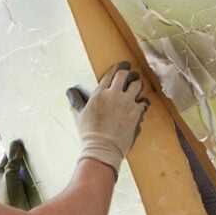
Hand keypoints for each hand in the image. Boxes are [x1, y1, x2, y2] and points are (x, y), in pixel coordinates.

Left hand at [0, 139, 41, 210]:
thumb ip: (14, 159)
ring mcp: (19, 185)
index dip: (16, 148)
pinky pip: (35, 180)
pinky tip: (48, 173)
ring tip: (46, 158)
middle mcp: (9, 177)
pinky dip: (40, 176)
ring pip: (27, 171)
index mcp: (0, 172)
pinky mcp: (28, 192)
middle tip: (39, 146)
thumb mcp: (10, 174)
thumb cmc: (8, 196)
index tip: (26, 139)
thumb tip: (16, 142)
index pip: (8, 155)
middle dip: (27, 157)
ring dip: (35, 167)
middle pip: (19, 163)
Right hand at [66, 61, 149, 177]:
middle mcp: (114, 94)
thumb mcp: (79, 114)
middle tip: (131, 75)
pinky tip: (141, 105)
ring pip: (137, 85)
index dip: (117, 68)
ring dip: (137, 85)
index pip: (111, 74)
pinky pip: (144, 102)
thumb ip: (76, 99)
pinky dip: (143, 103)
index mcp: (100, 93)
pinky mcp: (136, 113)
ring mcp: (127, 103)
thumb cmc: (89, 133)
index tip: (122, 66)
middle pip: (125, 74)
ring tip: (136, 89)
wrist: (103, 148)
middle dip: (129, 73)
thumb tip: (70, 91)